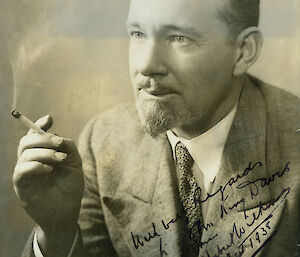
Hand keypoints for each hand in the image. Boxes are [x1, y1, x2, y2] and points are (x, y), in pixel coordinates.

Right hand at [13, 115, 83, 254]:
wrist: (68, 210)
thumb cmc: (70, 186)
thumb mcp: (74, 162)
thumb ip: (67, 146)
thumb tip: (57, 137)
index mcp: (42, 154)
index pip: (34, 135)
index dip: (39, 124)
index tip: (49, 119)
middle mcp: (31, 161)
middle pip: (27, 140)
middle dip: (44, 138)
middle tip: (59, 143)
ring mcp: (25, 173)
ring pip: (25, 152)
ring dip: (45, 152)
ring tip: (60, 160)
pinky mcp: (21, 185)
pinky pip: (22, 169)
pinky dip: (36, 165)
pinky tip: (49, 169)